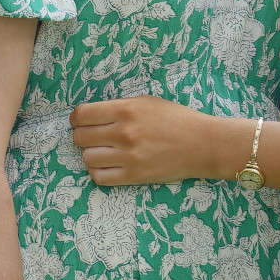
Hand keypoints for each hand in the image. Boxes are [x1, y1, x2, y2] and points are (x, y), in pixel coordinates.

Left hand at [70, 96, 243, 185]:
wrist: (203, 144)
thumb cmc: (176, 119)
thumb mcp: (147, 102)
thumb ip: (120, 106)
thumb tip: (93, 114)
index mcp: (126, 110)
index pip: (82, 115)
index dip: (76, 118)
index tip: (81, 121)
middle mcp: (124, 133)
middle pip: (80, 137)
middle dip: (82, 136)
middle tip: (93, 137)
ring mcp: (128, 157)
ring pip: (87, 158)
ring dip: (91, 154)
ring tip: (102, 152)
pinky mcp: (134, 176)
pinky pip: (99, 177)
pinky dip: (98, 171)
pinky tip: (108, 165)